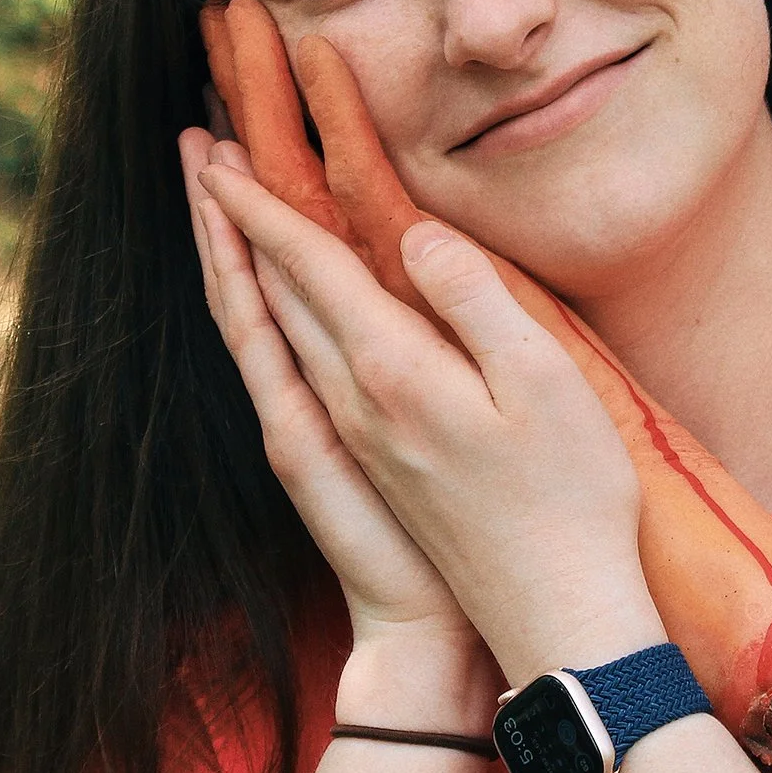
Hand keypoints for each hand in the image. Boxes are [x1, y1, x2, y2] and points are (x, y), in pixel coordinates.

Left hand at [191, 147, 663, 688]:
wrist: (548, 621)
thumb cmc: (571, 500)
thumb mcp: (545, 385)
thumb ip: (475, 301)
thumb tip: (415, 233)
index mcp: (390, 371)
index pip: (308, 266)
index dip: (263, 204)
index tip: (219, 152)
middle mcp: (350, 402)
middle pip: (271, 293)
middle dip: (232, 220)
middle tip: (201, 151)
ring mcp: (351, 438)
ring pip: (271, 332)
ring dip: (239, 265)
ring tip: (217, 211)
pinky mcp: (365, 464)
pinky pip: (293, 370)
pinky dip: (268, 321)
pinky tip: (274, 311)